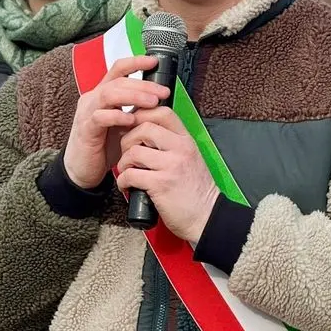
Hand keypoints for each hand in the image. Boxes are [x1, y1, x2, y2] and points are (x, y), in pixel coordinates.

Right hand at [64, 55, 168, 189]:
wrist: (83, 169)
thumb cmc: (104, 146)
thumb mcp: (124, 124)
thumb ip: (137, 110)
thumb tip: (160, 100)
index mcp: (103, 93)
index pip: (118, 69)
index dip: (135, 62)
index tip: (154, 61)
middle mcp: (93, 98)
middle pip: (118, 81)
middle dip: (143, 84)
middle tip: (162, 92)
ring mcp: (87, 112)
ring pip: (109, 94)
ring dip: (133, 96)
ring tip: (152, 102)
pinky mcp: (85, 129)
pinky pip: (100, 117)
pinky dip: (117, 116)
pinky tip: (131, 120)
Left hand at [116, 107, 219, 241]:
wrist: (207, 217)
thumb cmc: (196, 191)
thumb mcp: (190, 159)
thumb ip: (172, 145)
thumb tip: (145, 133)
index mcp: (186, 141)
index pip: (162, 113)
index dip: (143, 115)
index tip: (133, 127)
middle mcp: (180, 149)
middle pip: (144, 127)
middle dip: (128, 140)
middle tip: (127, 153)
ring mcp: (171, 166)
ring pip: (134, 151)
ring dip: (123, 163)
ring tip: (127, 171)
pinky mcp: (161, 185)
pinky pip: (131, 175)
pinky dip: (123, 181)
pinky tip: (127, 186)